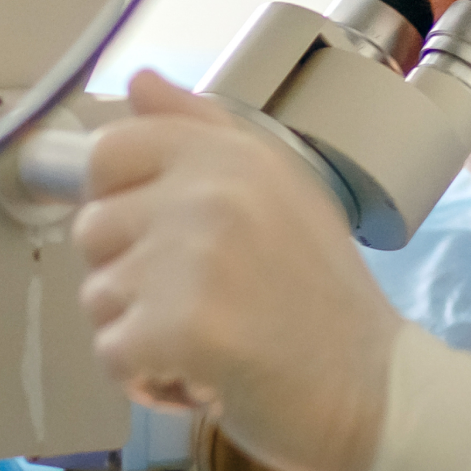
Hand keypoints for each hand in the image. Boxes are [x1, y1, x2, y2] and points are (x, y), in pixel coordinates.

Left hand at [73, 72, 402, 470]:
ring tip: (209, 341)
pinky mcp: (182, 326)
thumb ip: (202, 130)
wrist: (377, 389)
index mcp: (231, 154)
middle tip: (202, 302)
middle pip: (94, 230)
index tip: (162, 242)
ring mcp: (195, 257)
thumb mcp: (278, 190)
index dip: (119, 204)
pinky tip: (203, 378)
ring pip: (98, 298)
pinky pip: (112, 355)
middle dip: (131, 279)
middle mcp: (211, 192)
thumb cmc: (323, 300)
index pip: (110, 150)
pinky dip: (149, 381)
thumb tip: (138, 81)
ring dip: (141, 335)